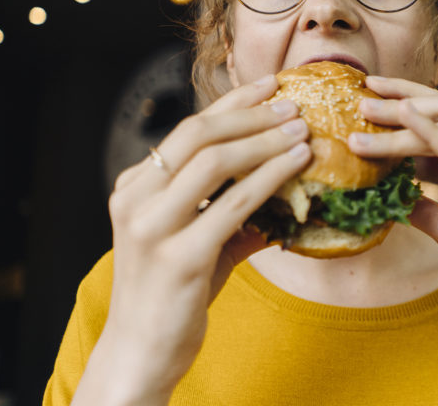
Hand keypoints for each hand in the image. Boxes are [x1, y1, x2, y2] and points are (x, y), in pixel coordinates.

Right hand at [85, 75, 310, 401]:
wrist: (142, 351)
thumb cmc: (173, 294)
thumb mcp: (198, 240)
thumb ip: (232, 211)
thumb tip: (288, 189)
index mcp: (134, 187)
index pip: (187, 130)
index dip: (233, 104)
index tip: (270, 86)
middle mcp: (136, 199)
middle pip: (198, 135)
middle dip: (251, 115)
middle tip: (293, 105)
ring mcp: (153, 227)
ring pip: (215, 162)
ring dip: (265, 141)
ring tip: (303, 131)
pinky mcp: (180, 257)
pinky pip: (233, 205)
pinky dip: (270, 178)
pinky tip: (297, 165)